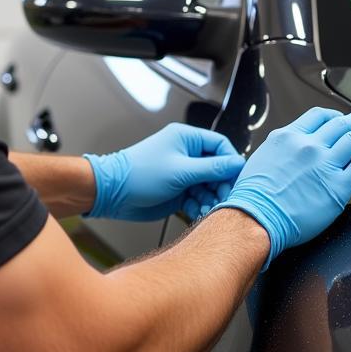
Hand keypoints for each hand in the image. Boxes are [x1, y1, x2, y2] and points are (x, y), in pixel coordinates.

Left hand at [85, 124, 244, 221]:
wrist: (113, 193)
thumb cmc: (139, 174)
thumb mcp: (181, 171)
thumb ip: (212, 169)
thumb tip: (237, 164)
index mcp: (187, 139)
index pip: (220, 146)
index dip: (231, 163)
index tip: (236, 179)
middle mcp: (186, 154)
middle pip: (217, 168)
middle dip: (221, 185)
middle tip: (223, 199)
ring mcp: (182, 173)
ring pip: (208, 185)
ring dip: (211, 198)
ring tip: (209, 209)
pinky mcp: (177, 190)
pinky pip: (197, 197)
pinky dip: (199, 205)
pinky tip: (197, 212)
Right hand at [217, 108, 350, 269]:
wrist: (256, 218)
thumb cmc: (254, 197)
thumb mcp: (262, 159)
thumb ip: (281, 151)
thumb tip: (290, 153)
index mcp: (288, 137)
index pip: (319, 117)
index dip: (336, 116)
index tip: (344, 119)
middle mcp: (308, 146)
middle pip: (342, 125)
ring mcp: (324, 164)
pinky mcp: (338, 186)